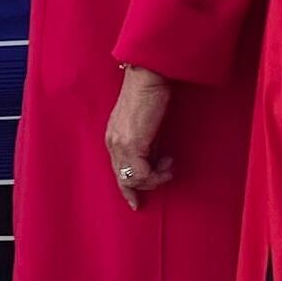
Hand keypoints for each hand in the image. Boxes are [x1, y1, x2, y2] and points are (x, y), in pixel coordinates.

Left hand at [105, 64, 174, 208]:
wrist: (149, 77)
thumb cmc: (150, 94)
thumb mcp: (147, 125)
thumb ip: (147, 144)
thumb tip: (154, 162)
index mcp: (113, 137)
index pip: (116, 171)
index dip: (127, 189)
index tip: (136, 203)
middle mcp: (112, 142)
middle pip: (122, 179)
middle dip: (144, 187)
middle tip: (166, 179)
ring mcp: (120, 144)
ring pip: (132, 179)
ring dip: (155, 178)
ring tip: (169, 165)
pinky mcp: (132, 144)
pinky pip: (142, 174)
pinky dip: (156, 175)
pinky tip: (168, 164)